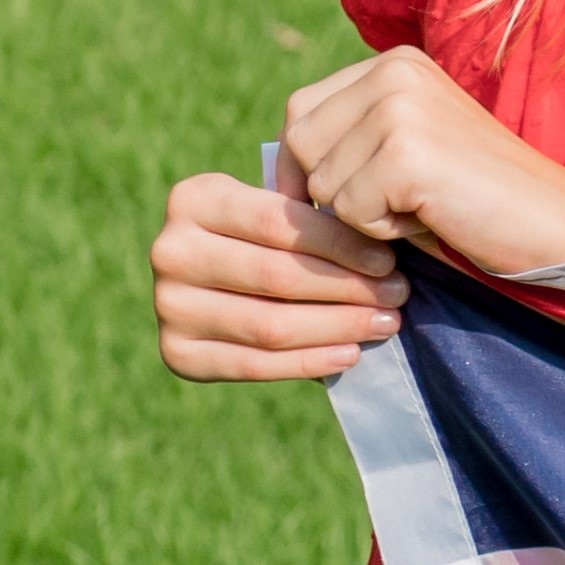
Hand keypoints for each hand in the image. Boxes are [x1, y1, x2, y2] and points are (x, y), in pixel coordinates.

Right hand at [147, 162, 404, 384]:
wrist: (216, 285)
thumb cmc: (267, 239)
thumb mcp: (278, 208)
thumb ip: (311, 215)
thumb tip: (383, 242)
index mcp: (192, 200)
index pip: (277, 223)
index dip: (340, 244)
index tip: (390, 260)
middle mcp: (169, 250)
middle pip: (276, 276)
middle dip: (348, 288)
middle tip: (396, 295)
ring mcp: (168, 305)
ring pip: (269, 325)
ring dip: (338, 327)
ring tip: (385, 323)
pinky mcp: (177, 353)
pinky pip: (254, 364)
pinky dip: (309, 362)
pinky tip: (351, 354)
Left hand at [275, 46, 564, 281]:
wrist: (560, 225)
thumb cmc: (483, 201)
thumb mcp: (409, 149)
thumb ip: (353, 140)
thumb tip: (272, 174)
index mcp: (395, 63)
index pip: (302, 111)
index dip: (309, 165)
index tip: (343, 202)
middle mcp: (393, 71)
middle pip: (300, 143)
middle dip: (331, 190)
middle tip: (397, 207)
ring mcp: (399, 108)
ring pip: (321, 181)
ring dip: (362, 214)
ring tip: (424, 209)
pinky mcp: (405, 153)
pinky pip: (348, 211)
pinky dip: (384, 233)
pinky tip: (434, 219)